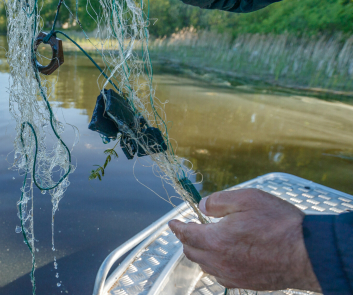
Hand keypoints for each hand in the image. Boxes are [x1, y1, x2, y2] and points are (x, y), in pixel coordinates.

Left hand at [168, 188, 320, 291]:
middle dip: (187, 240)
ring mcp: (233, 275)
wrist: (308, 253)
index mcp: (216, 239)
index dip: (177, 227)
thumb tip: (203, 205)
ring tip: (205, 242)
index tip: (173, 223)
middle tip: (189, 229)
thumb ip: (219, 201)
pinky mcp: (246, 283)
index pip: (187, 234)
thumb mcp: (247, 198)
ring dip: (200, 253)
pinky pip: (221, 276)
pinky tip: (222, 258)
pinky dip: (215, 266)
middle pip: (192, 252)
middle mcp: (220, 261)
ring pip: (205, 265)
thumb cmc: (279, 223)